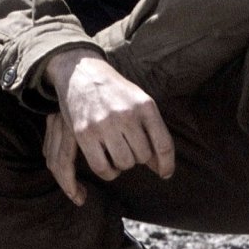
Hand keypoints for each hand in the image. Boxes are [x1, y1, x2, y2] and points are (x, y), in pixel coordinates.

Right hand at [41, 48, 175, 203]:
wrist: (81, 74)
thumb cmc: (114, 92)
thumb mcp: (139, 102)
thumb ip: (152, 131)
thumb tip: (161, 169)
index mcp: (145, 106)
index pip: (163, 144)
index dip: (167, 164)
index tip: (165, 174)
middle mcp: (126, 114)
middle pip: (143, 156)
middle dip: (138, 157)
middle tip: (129, 147)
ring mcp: (104, 124)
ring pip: (124, 163)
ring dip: (122, 164)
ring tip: (117, 152)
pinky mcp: (84, 133)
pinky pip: (101, 167)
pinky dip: (107, 172)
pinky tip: (107, 163)